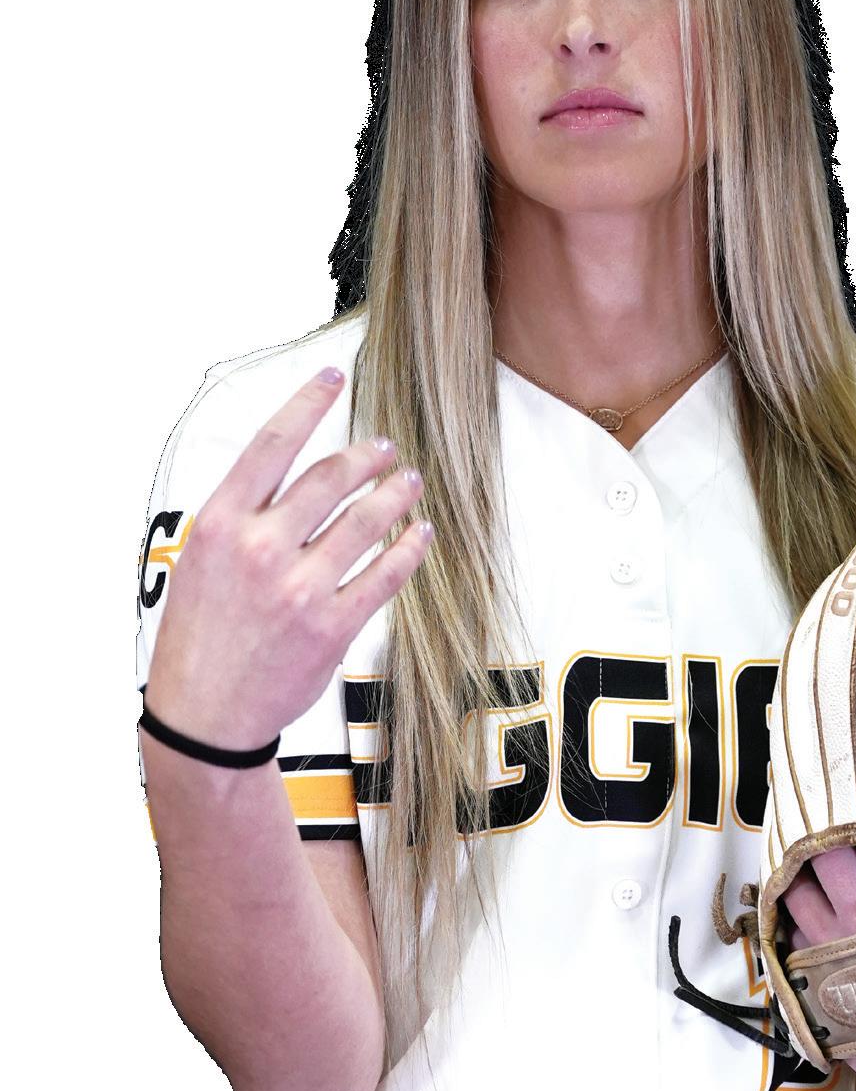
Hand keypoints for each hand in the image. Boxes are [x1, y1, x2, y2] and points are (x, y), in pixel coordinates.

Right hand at [144, 369, 431, 750]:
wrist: (205, 714)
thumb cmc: (202, 632)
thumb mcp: (202, 559)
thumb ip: (245, 514)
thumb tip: (296, 469)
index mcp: (221, 524)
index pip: (272, 443)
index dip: (306, 402)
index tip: (331, 376)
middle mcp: (261, 549)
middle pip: (330, 477)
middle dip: (367, 456)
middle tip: (385, 448)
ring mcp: (299, 589)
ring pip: (366, 520)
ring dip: (396, 494)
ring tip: (409, 482)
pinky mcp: (332, 627)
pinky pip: (385, 576)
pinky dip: (408, 548)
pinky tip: (419, 534)